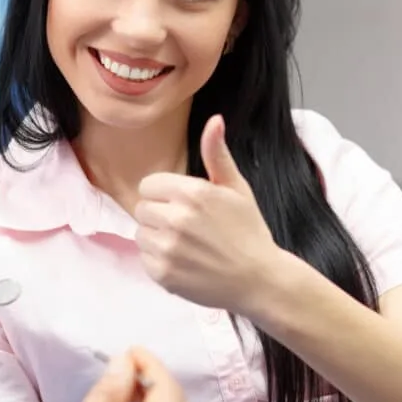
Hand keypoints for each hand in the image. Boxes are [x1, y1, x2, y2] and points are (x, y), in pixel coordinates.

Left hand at [134, 114, 284, 314]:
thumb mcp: (237, 188)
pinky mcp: (162, 274)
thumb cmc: (249, 232)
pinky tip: (184, 263)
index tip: (183, 206)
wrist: (260, 281)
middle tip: (187, 228)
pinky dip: (159, 262)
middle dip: (160, 216)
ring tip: (186, 246)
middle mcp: (175, 219)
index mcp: (191, 193)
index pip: (149, 186)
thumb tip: (215, 120)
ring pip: (141, 234)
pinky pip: (144, 259)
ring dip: (157, 239)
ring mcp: (167, 248)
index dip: (164, 195)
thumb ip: (217, 154)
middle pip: (142, 209)